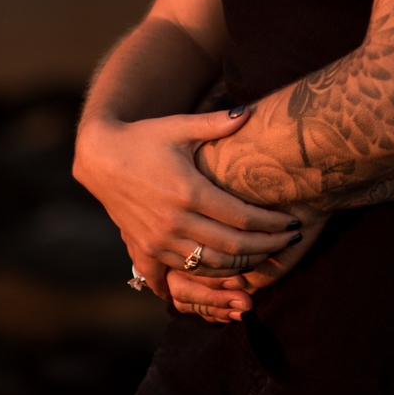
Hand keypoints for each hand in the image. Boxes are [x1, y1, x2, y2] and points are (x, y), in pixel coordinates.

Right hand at [73, 101, 294, 292]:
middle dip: (266, 247)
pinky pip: (178, 276)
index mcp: (189, 191)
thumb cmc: (144, 137)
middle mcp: (175, 222)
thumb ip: (216, 123)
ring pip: (210, 266)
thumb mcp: (179, 126)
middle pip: (233, 247)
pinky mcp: (145, 250)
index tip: (294, 224)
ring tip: (263, 255)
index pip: (243, 218)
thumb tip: (250, 113)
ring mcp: (158, 241)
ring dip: (242, 266)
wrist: (100, 157)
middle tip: (288, 243)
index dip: (272, 224)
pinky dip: (201, 280)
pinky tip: (219, 281)